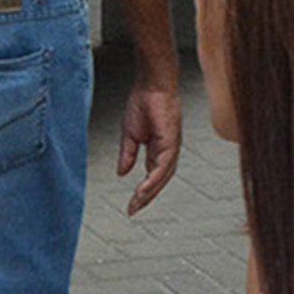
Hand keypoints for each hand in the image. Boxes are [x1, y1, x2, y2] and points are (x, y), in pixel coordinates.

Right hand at [117, 79, 183, 214]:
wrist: (151, 84)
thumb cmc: (143, 103)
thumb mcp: (130, 134)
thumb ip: (127, 154)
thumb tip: (121, 173)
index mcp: (160, 149)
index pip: (153, 175)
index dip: (143, 191)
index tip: (131, 205)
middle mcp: (169, 150)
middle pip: (160, 179)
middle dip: (147, 196)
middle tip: (133, 210)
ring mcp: (172, 145)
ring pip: (163, 175)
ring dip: (150, 191)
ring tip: (137, 203)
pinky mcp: (172, 140)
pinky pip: (164, 164)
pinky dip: (154, 178)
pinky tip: (144, 188)